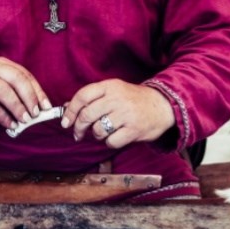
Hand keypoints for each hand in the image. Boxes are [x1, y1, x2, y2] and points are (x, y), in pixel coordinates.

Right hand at [0, 57, 52, 127]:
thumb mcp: (5, 92)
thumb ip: (21, 95)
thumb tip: (42, 108)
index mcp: (2, 64)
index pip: (24, 75)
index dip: (37, 91)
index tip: (46, 106)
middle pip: (16, 79)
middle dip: (29, 97)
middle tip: (36, 113)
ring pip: (4, 91)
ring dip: (17, 107)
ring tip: (25, 120)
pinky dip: (4, 117)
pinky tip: (11, 125)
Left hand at [61, 79, 175, 148]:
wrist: (163, 105)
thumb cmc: (134, 100)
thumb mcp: (114, 92)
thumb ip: (92, 98)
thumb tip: (66, 108)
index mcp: (110, 86)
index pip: (82, 96)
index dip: (70, 111)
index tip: (65, 122)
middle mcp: (117, 98)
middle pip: (87, 115)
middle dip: (78, 128)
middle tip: (78, 134)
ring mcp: (126, 114)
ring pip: (98, 130)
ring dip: (97, 135)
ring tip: (104, 132)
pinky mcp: (134, 130)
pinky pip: (111, 141)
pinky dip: (110, 142)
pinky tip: (116, 137)